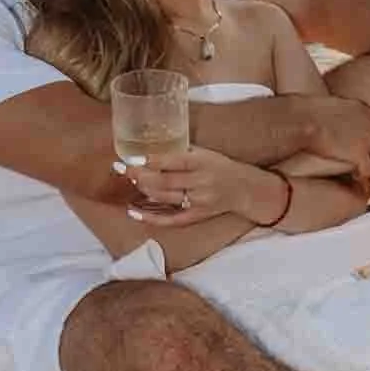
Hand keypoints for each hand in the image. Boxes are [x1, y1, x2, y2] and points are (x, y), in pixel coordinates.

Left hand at [121, 144, 252, 226]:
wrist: (244, 189)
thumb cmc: (221, 167)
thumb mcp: (206, 153)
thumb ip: (181, 152)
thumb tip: (150, 151)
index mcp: (203, 162)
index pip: (174, 161)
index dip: (152, 160)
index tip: (135, 158)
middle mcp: (201, 182)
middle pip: (164, 181)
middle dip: (141, 175)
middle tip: (125, 169)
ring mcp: (198, 201)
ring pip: (163, 197)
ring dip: (143, 189)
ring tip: (132, 180)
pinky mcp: (196, 216)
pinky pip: (169, 219)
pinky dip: (149, 217)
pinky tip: (133, 211)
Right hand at [302, 95, 369, 194]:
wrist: (302, 120)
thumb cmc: (302, 113)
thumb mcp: (326, 106)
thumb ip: (335, 113)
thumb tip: (324, 117)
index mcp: (361, 108)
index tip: (367, 144)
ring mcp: (367, 140)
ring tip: (367, 171)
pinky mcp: (360, 156)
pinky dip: (368, 176)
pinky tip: (357, 177)